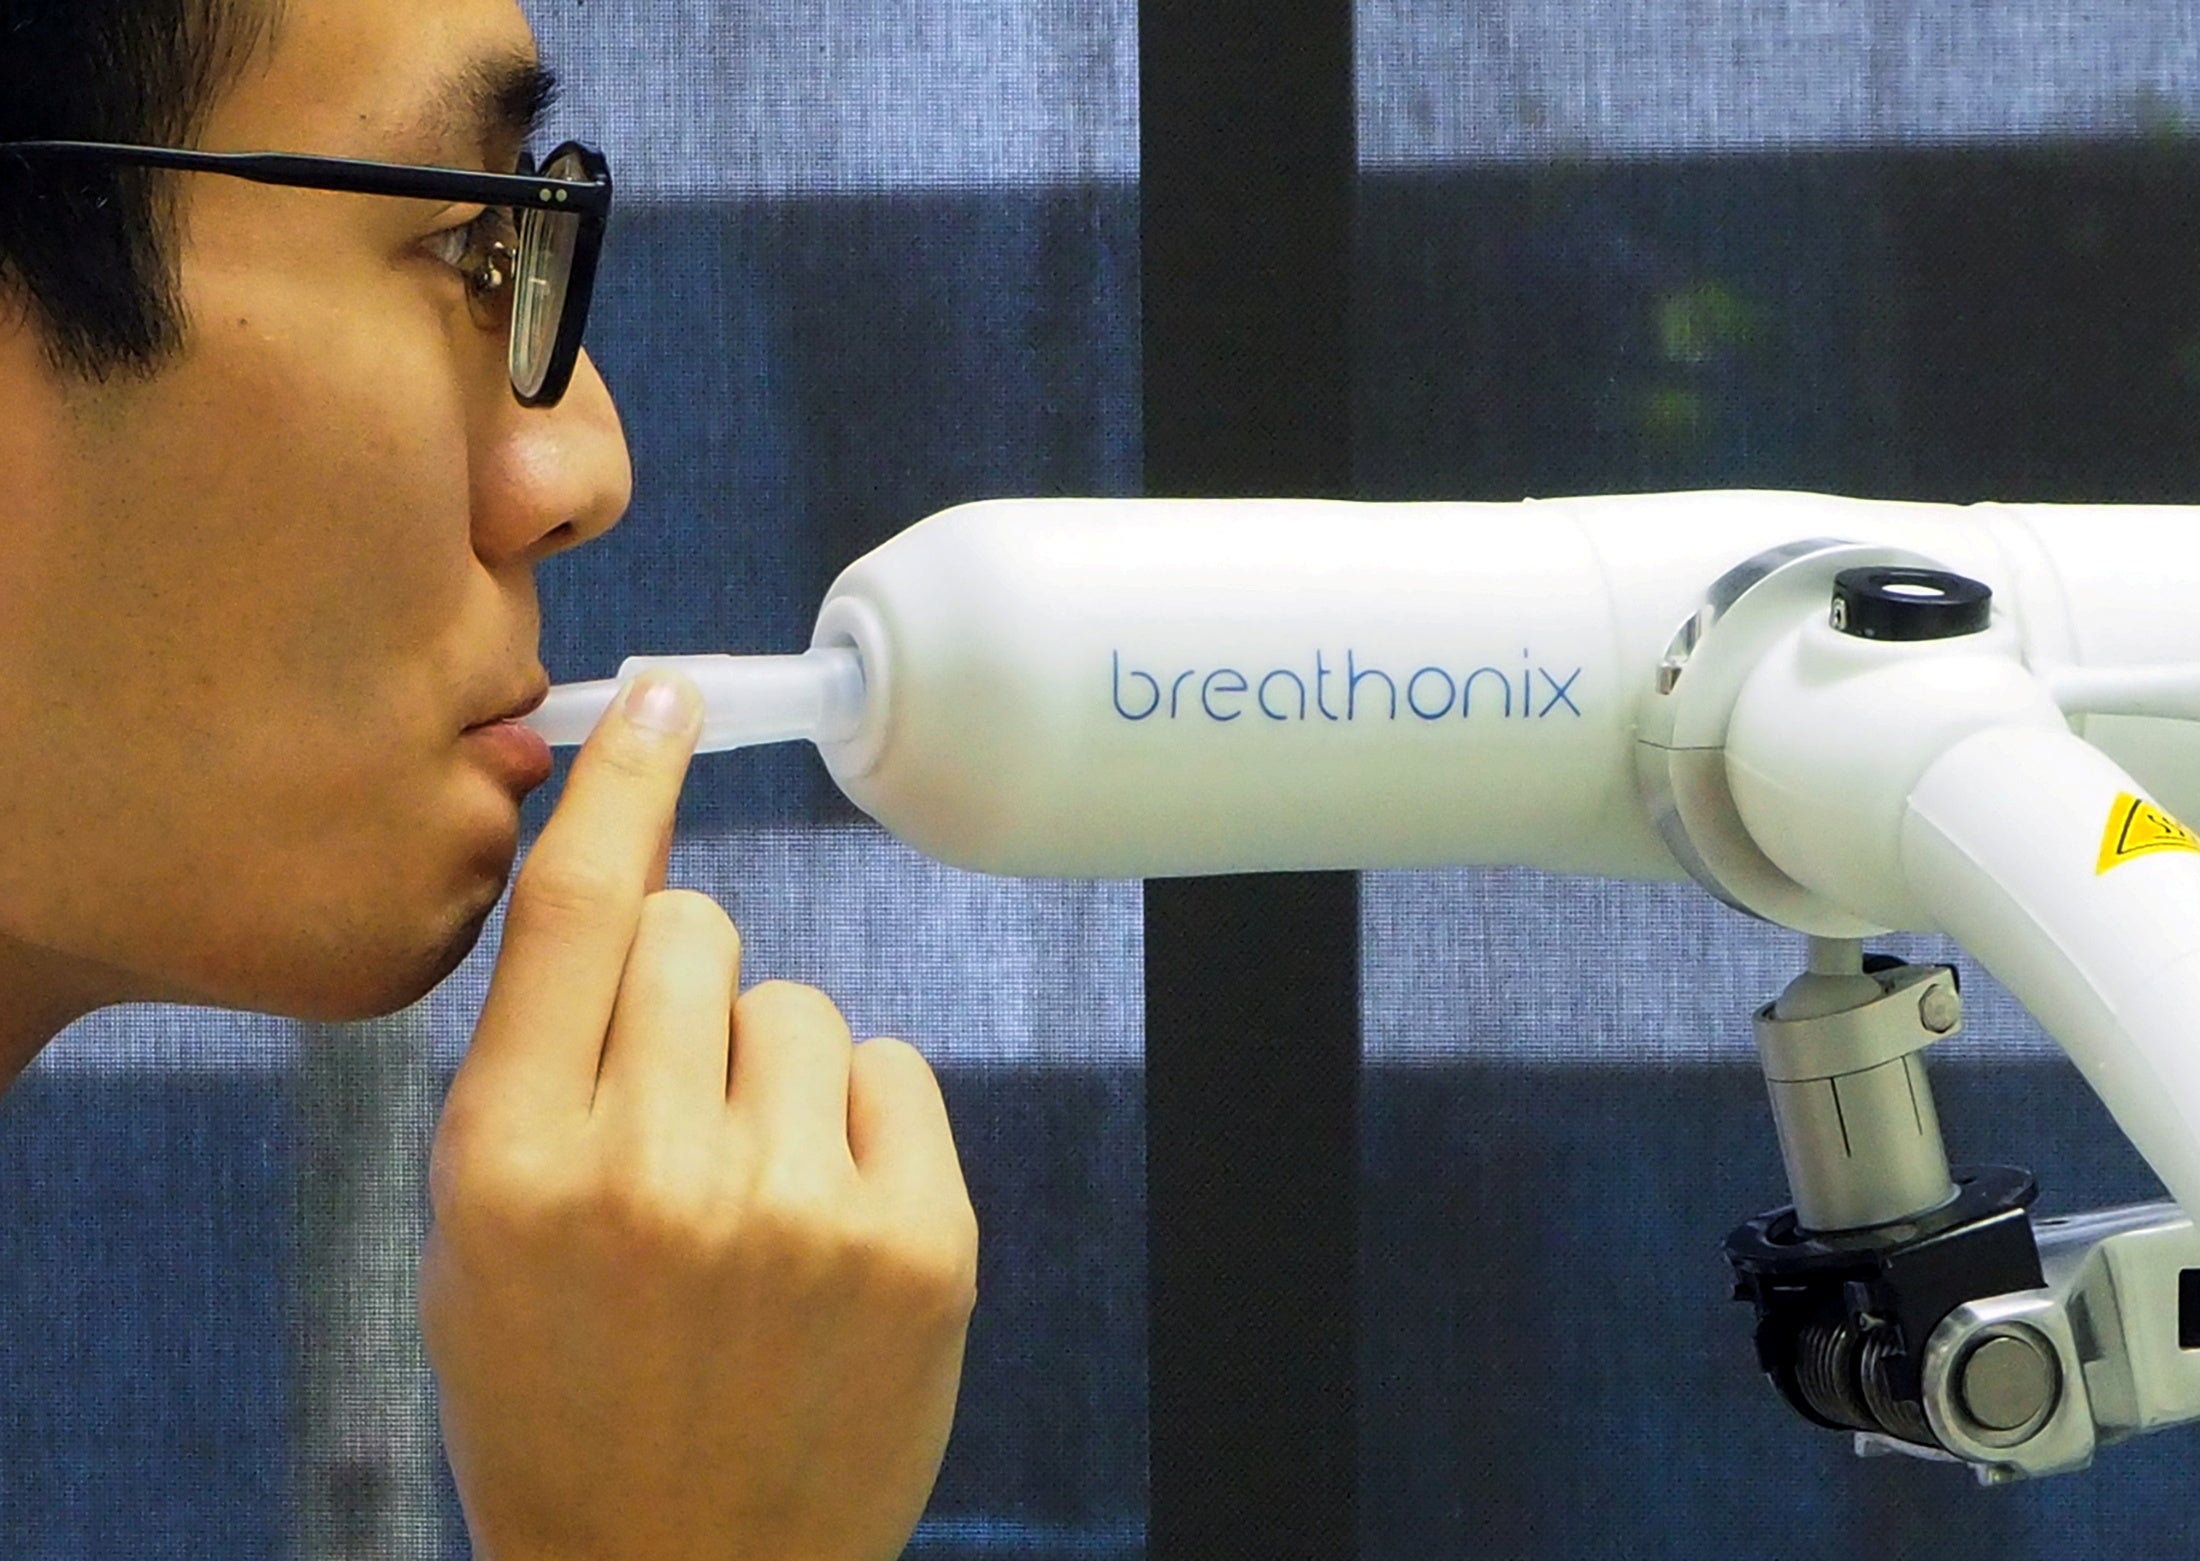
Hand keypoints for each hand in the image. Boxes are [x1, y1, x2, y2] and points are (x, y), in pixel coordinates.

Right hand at [421, 671, 978, 1560]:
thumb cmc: (565, 1394)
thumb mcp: (479, 1235)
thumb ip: (536, 1054)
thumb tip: (621, 859)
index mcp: (507, 1166)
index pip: (576, 909)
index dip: (623, 782)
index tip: (662, 698)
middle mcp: (650, 1172)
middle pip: (700, 932)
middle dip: (686, 993)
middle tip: (674, 1114)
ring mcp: (797, 1207)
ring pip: (806, 1004)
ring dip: (775, 1074)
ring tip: (748, 1206)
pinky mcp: (921, 1241)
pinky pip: (897, 1073)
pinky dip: (863, 1126)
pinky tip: (825, 1230)